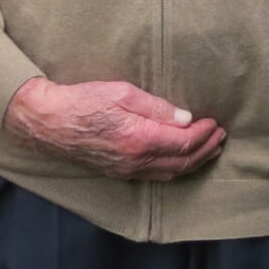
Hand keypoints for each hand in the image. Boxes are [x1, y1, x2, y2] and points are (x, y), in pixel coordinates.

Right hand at [2, 77, 225, 180]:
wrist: (48, 121)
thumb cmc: (83, 102)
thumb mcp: (122, 92)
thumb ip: (156, 107)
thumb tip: (185, 117)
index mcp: (140, 139)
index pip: (184, 143)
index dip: (205, 134)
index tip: (215, 122)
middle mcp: (136, 160)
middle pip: (182, 162)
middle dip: (206, 150)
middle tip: (220, 136)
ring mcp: (127, 170)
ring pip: (170, 172)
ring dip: (193, 162)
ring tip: (209, 148)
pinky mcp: (119, 172)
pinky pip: (155, 176)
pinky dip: (175, 169)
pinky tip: (180, 160)